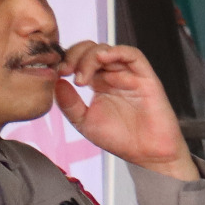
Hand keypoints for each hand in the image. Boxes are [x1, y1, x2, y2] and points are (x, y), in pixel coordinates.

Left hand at [55, 42, 194, 178]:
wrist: (147, 155)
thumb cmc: (121, 140)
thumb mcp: (84, 122)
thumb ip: (68, 103)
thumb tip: (57, 81)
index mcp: (99, 84)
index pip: (80, 59)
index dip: (66, 60)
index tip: (58, 73)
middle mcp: (114, 76)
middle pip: (91, 49)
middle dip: (74, 55)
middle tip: (66, 71)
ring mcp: (130, 76)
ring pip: (108, 50)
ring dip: (90, 57)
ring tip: (82, 77)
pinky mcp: (146, 78)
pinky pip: (133, 55)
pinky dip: (116, 51)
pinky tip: (103, 59)